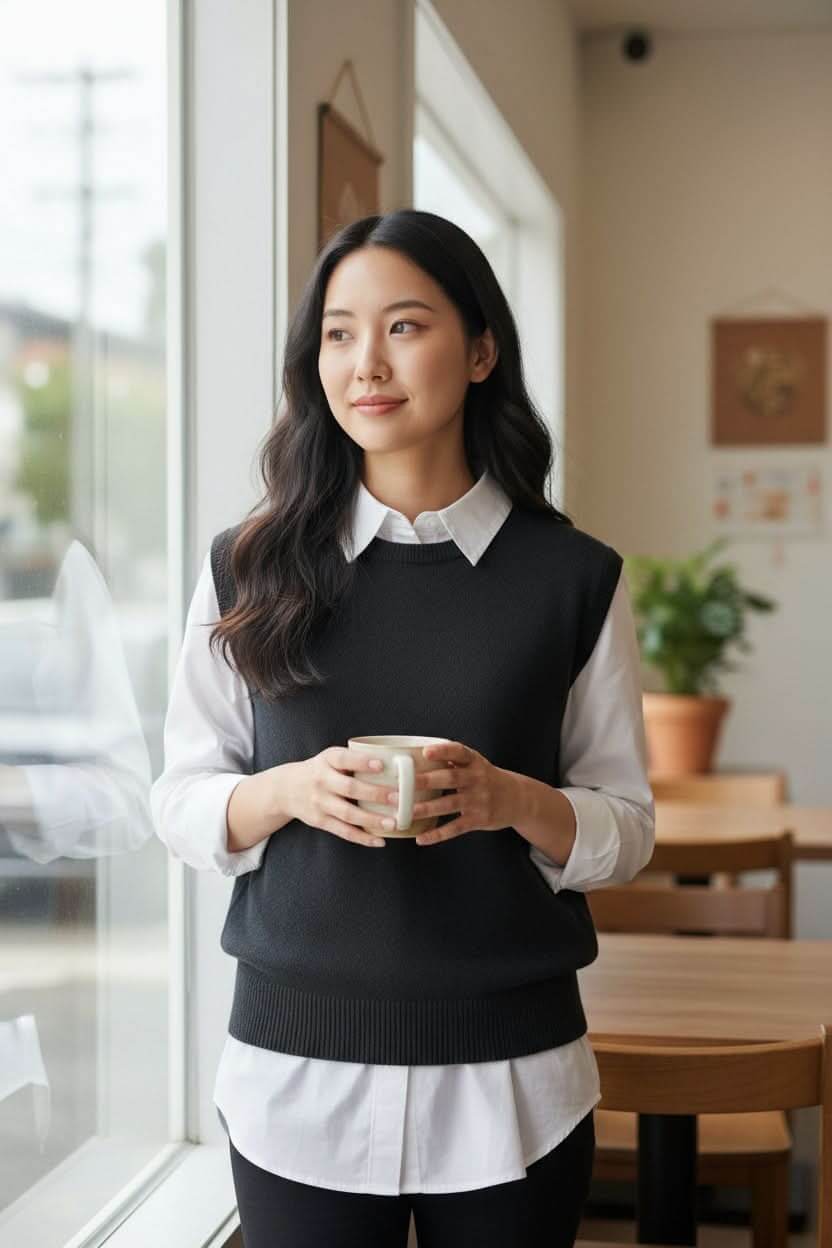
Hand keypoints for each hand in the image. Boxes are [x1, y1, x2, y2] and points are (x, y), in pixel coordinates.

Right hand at [287, 747, 392, 847]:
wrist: (286, 789)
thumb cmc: (320, 770)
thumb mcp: (330, 757)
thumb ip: (354, 759)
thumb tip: (395, 763)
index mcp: (327, 760)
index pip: (344, 759)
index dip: (362, 762)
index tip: (382, 765)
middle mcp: (321, 781)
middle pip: (350, 788)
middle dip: (375, 794)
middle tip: (398, 798)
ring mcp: (320, 803)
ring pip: (348, 814)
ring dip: (372, 819)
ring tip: (393, 822)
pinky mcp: (320, 821)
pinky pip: (344, 831)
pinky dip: (363, 838)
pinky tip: (380, 840)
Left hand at [390, 740, 517, 845]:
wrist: (518, 799)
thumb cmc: (487, 779)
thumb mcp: (476, 764)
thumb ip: (453, 760)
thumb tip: (417, 756)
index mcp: (475, 762)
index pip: (459, 752)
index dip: (442, 751)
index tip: (425, 752)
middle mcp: (477, 779)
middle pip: (450, 778)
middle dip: (426, 781)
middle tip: (403, 784)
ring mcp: (478, 800)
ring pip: (449, 804)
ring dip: (427, 809)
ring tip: (406, 813)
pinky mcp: (478, 820)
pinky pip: (455, 828)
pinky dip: (437, 834)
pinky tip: (421, 838)